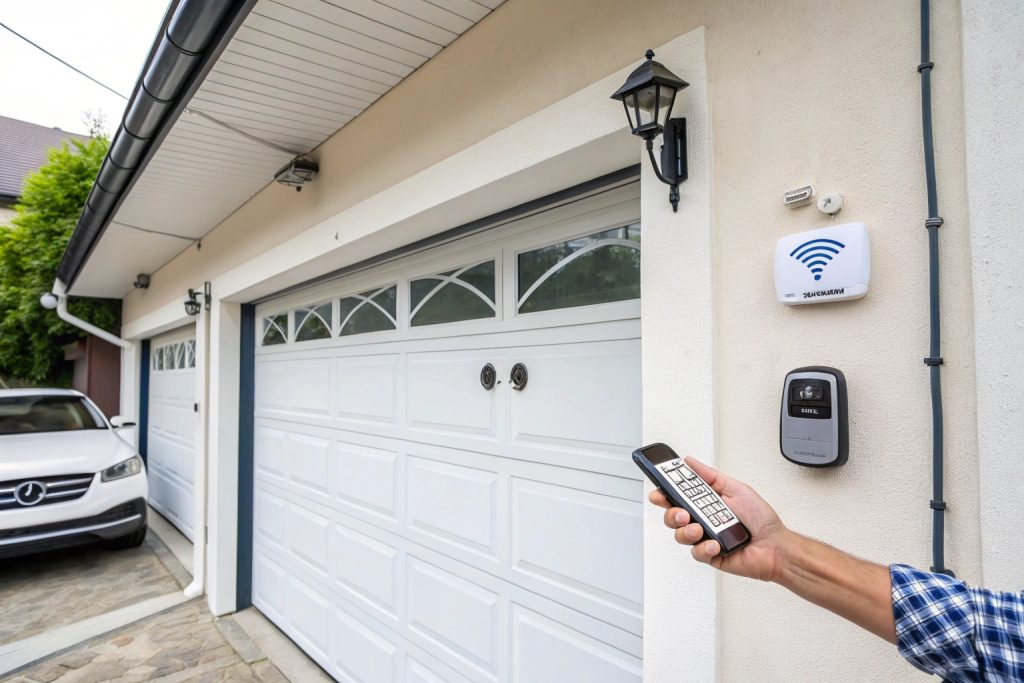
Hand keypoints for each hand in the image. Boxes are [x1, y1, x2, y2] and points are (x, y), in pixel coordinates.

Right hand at [648, 457, 790, 581]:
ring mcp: (704, 538)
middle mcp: (702, 520)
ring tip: (700, 529)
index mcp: (706, 502)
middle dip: (671, 513)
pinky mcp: (709, 555)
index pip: (677, 496)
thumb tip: (690, 462)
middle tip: (682, 512)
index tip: (660, 491)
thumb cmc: (761, 519)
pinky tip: (715, 544)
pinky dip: (704, 547)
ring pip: (680, 535)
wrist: (775, 546)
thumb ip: (710, 476)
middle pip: (672, 516)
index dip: (664, 493)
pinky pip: (696, 552)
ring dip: (687, 531)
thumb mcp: (736, 489)